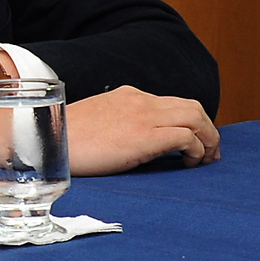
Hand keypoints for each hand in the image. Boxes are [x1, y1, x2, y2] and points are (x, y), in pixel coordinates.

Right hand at [66, 88, 218, 173]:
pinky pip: (186, 137)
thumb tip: (131, 143)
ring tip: (207, 160)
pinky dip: (197, 150)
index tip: (196, 143)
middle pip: (192, 107)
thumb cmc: (66, 141)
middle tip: (211, 153)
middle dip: (209, 129)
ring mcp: (143, 116)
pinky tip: (190, 164)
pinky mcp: (144, 137)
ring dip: (209, 139)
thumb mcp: (96, 124)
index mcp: (129, 96)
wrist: (47, 142)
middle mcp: (141, 101)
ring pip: (195, 117)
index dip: (192, 122)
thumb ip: (118, 125)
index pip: (173, 103)